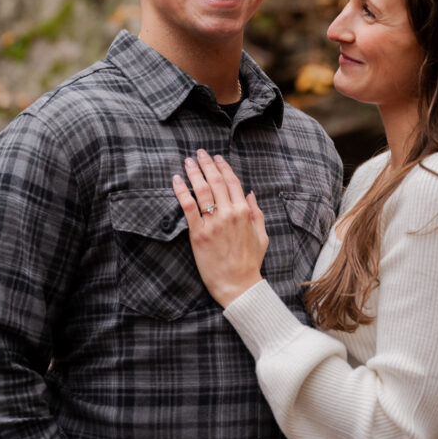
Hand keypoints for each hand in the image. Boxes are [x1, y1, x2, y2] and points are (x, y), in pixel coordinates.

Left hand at [172, 149, 267, 307]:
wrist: (238, 285)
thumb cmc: (250, 263)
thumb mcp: (262, 236)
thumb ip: (256, 213)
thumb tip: (250, 194)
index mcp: (244, 212)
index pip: (232, 182)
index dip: (223, 167)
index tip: (216, 157)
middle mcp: (228, 214)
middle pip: (216, 181)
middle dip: (206, 164)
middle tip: (199, 153)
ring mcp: (213, 223)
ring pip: (201, 190)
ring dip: (193, 172)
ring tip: (187, 161)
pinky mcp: (198, 233)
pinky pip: (188, 206)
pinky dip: (181, 191)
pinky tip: (176, 180)